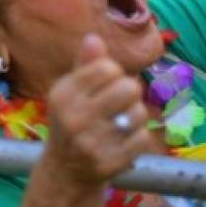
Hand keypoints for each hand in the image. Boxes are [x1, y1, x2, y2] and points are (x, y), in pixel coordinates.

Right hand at [39, 35, 155, 189]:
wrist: (65, 169)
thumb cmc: (71, 119)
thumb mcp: (70, 91)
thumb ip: (84, 65)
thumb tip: (94, 38)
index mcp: (62, 94)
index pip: (106, 67)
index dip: (113, 71)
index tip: (106, 82)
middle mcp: (74, 117)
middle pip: (128, 88)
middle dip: (130, 92)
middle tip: (120, 101)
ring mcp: (91, 142)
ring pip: (138, 114)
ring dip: (135, 116)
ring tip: (122, 121)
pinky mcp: (109, 162)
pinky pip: (143, 138)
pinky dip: (138, 137)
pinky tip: (124, 140)